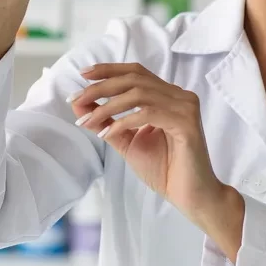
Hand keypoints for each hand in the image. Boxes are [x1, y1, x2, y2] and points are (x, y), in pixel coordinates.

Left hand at [69, 64, 234, 227]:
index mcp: (167, 96)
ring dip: (107, 106)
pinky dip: (124, 121)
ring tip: (87, 120)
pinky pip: (148, 113)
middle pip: (135, 79)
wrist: (189, 196)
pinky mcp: (187, 122)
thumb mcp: (127, 141)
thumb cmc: (164, 169)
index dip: (109, 69)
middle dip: (101, 87)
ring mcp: (185, 107)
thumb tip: (79, 104)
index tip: (83, 74)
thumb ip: (106, 121)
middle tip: (76, 99)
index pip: (136, 72)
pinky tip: (108, 133)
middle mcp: (178, 96)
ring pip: (139, 93)